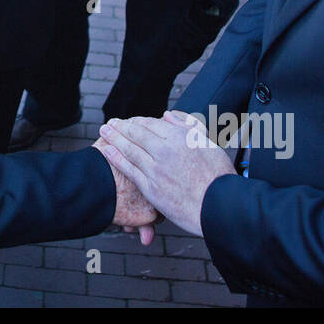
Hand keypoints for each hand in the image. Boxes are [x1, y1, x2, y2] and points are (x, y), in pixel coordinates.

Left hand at [97, 112, 235, 236]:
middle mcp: (165, 151)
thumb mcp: (208, 143)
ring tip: (103, 132)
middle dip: (120, 127)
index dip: (136, 121)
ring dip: (114, 138)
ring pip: (129, 150)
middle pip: (136, 134)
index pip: (151, 124)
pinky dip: (116, 158)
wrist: (220, 207)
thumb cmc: (219, 176)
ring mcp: (156, 170)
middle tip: (109, 123)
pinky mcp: (152, 188)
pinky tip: (107, 151)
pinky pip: (129, 170)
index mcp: (180, 138)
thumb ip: (187, 126)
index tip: (128, 120)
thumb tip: (167, 115)